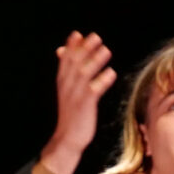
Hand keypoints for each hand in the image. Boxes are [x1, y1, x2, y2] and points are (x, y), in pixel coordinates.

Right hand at [36, 31, 117, 173]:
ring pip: (84, 74)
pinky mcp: (85, 106)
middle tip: (95, 37)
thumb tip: (63, 54)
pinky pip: (93, 91)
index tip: (77, 34)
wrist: (67, 139)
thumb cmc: (71, 115)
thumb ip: (68, 74)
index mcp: (63, 83)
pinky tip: (111, 73)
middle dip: (84, 49)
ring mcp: (75, 96)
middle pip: (75, 63)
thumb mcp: (67, 93)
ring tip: (106, 50)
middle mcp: (67, 87)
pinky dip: (102, 81)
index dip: (71, 47)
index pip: (65, 61)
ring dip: (95, 61)